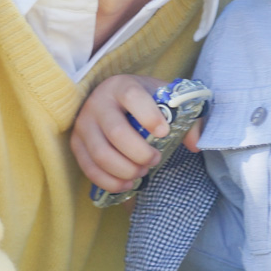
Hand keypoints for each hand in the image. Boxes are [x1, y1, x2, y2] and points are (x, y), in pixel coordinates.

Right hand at [69, 74, 202, 191]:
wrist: (113, 98)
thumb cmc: (143, 101)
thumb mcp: (164, 99)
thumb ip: (184, 118)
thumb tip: (195, 145)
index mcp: (122, 86)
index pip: (133, 98)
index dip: (149, 116)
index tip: (164, 133)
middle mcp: (98, 102)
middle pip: (117, 132)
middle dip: (140, 153)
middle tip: (155, 159)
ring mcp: (84, 123)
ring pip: (101, 154)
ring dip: (125, 170)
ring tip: (142, 173)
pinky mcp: (76, 143)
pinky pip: (89, 168)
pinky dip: (109, 181)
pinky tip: (127, 184)